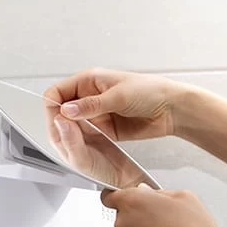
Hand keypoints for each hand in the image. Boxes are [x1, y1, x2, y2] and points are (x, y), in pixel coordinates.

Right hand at [44, 69, 185, 141]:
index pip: (58, 92)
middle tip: (65, 134)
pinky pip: (87, 136)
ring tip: (74, 141)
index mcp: (89, 80)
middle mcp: (90, 96)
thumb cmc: (151, 91)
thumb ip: (91, 105)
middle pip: (62, 110)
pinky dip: (83, 141)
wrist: (172, 109)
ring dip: (71, 133)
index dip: (54, 106)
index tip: (57, 120)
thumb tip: (67, 110)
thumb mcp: (118, 96)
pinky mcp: (105, 129)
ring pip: (73, 125)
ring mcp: (97, 113)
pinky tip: (84, 146)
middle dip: (60, 122)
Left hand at [101, 186, 226, 226]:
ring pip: (133, 226)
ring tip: (171, 225)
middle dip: (139, 208)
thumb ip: (159, 191)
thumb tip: (148, 192)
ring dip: (146, 224)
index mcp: (131, 201)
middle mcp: (124, 222)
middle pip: (124, 210)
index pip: (109, 195)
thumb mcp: (183, 196)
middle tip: (162, 209)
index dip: (122, 193)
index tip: (133, 193)